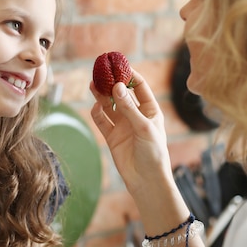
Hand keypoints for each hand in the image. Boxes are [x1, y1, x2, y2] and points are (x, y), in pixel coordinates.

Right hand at [90, 70, 172, 196]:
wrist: (146, 181)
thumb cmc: (153, 153)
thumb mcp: (144, 127)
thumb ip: (129, 107)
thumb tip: (116, 87)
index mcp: (150, 110)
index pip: (139, 86)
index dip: (129, 75)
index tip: (118, 65)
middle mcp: (136, 115)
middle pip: (121, 94)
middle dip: (111, 83)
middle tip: (100, 72)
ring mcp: (123, 126)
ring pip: (109, 106)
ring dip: (101, 95)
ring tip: (93, 84)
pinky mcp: (112, 137)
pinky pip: (102, 121)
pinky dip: (97, 113)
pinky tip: (95, 106)